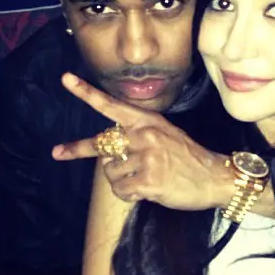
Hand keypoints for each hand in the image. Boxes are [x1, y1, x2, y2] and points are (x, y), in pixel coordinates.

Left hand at [52, 73, 231, 209]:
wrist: (215, 178)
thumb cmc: (189, 159)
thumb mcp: (166, 135)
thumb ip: (138, 135)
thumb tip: (108, 149)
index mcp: (148, 121)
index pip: (113, 106)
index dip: (87, 93)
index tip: (65, 79)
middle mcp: (146, 135)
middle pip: (100, 144)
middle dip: (78, 150)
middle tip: (58, 152)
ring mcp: (147, 157)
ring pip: (109, 171)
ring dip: (120, 180)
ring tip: (142, 180)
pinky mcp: (149, 180)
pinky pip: (121, 190)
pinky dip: (128, 195)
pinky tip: (145, 192)